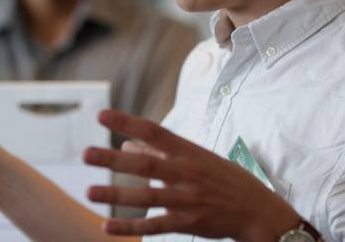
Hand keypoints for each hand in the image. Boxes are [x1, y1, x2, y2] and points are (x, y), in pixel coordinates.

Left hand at [83, 110, 301, 241]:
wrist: (259, 211)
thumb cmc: (226, 180)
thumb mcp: (198, 157)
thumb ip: (162, 151)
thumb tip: (128, 144)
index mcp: (189, 152)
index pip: (154, 131)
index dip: (127, 123)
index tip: (101, 116)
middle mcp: (187, 173)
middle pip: (146, 164)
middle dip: (113, 160)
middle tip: (85, 155)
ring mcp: (188, 199)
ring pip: (147, 196)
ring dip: (117, 196)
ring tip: (90, 192)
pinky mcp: (189, 223)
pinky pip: (155, 226)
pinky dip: (131, 228)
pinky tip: (109, 227)